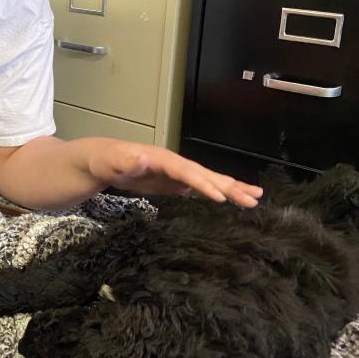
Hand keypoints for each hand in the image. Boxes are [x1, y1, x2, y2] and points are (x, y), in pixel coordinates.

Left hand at [85, 139, 262, 207]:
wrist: (102, 159)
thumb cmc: (105, 161)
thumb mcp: (111, 162)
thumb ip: (126, 162)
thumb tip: (142, 157)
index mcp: (161, 159)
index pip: (186, 172)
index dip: (203, 183)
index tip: (220, 196)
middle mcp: (174, 163)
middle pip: (205, 174)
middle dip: (228, 186)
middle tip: (253, 199)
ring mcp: (176, 172)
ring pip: (207, 179)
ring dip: (231, 188)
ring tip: (256, 198)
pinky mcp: (174, 181)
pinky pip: (199, 187)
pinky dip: (217, 191)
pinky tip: (232, 198)